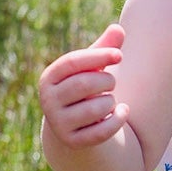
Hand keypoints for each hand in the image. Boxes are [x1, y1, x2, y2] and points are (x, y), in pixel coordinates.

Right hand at [38, 23, 130, 148]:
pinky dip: (118, 119)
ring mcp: (58, 123)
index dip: (98, 56)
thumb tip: (118, 28)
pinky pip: (102, 131)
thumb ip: (105, 48)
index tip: (120, 55)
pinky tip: (123, 111)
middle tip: (112, 82)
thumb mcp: (92, 67)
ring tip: (109, 101)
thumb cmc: (86, 88)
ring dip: (111, 102)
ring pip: (95, 108)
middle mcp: (48, 101)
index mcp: (49, 78)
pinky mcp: (73, 142)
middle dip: (107, 81)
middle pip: (84, 84)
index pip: (72, 61)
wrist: (75, 125)